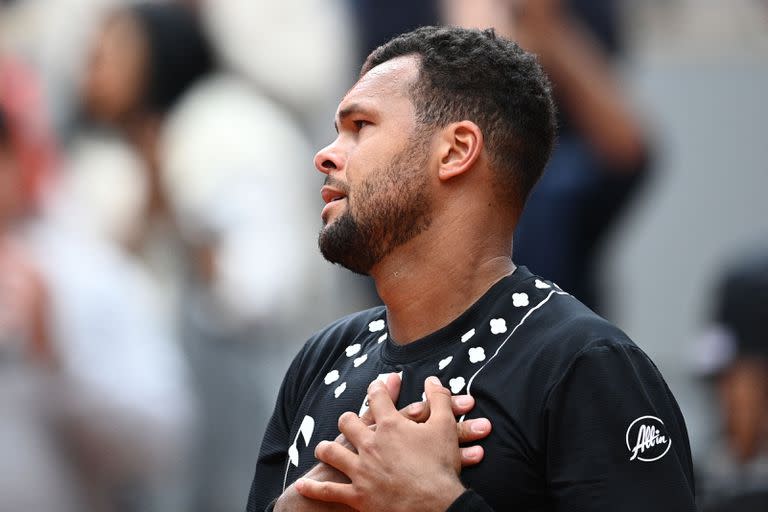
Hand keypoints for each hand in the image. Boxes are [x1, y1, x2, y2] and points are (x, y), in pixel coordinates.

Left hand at [295, 377, 468, 511]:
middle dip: (348, 419)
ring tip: (325, 447)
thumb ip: (439, 399)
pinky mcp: (357, 495)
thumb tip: (433, 380)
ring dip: (326, 448)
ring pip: (332, 452)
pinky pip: (328, 491)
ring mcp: (361, 470)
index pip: (378, 399)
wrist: (436, 506)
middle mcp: (371, 444)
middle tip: (349, 420)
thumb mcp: (445, 427)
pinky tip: (303, 485)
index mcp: (390, 426)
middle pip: (348, 422)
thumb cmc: (441, 467)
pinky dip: (313, 488)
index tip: (376, 385)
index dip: (377, 388)